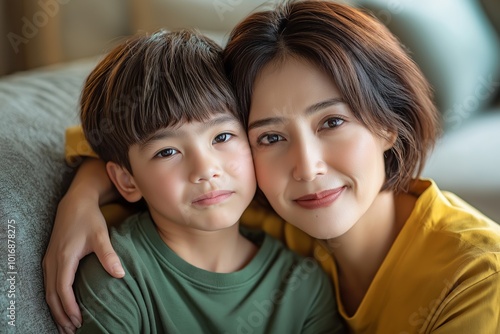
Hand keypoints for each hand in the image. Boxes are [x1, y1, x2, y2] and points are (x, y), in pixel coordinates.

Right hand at [42, 159, 122, 332]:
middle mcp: (53, 261)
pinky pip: (49, 284)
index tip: (80, 321)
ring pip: (48, 291)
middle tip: (73, 331)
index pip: (63, 291)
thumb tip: (120, 275)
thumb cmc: (89, 219)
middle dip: (61, 316)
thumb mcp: (101, 236)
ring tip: (67, 325)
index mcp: (64, 258)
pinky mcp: (51, 258)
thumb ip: (109, 256)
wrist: (76, 202)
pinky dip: (54, 299)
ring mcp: (49, 260)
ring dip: (56, 310)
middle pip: (52, 296)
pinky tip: (62, 306)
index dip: (70, 309)